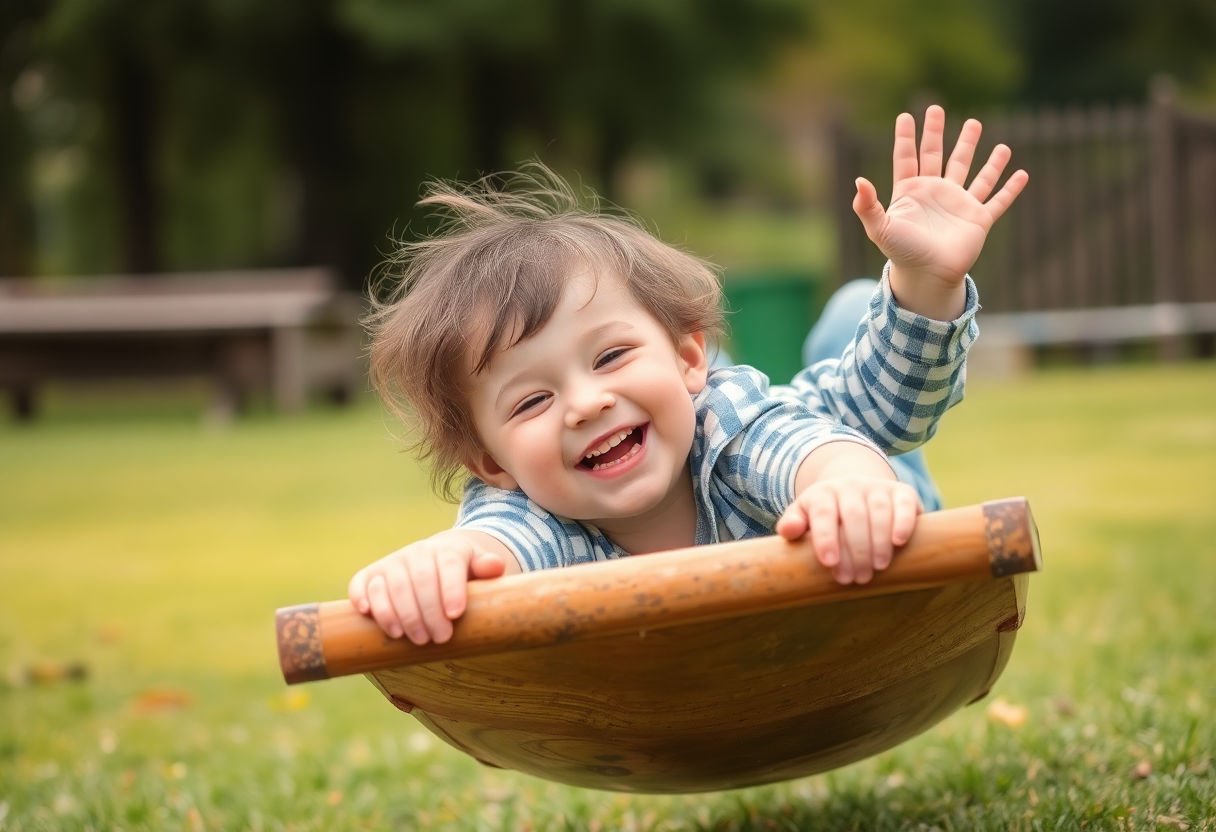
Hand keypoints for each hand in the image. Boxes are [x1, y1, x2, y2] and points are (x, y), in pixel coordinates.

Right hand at [348, 530, 511, 643]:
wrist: (438, 561)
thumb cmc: (463, 575)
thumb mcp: (479, 569)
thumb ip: (487, 568)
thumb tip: (495, 566)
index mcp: (447, 550)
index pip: (449, 565)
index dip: (451, 589)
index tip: (455, 615)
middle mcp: (417, 553)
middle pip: (419, 580)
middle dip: (428, 612)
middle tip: (439, 638)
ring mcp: (392, 563)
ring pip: (390, 585)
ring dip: (398, 613)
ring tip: (410, 638)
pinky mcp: (371, 574)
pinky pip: (361, 583)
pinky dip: (361, 597)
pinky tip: (367, 614)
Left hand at [775, 477, 920, 584]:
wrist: (855, 491)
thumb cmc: (826, 515)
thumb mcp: (804, 516)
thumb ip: (793, 524)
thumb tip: (788, 530)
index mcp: (823, 493)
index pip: (823, 513)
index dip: (826, 537)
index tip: (829, 563)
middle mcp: (850, 485)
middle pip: (854, 515)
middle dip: (856, 549)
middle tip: (857, 578)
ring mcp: (877, 487)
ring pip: (879, 511)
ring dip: (879, 541)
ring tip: (877, 568)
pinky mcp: (902, 491)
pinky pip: (904, 504)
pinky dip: (903, 522)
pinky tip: (899, 542)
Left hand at [853, 105, 1028, 317]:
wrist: (927, 276)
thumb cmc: (902, 253)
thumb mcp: (879, 229)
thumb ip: (867, 206)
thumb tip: (859, 181)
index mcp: (911, 192)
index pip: (907, 158)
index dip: (906, 138)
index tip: (905, 116)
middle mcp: (935, 193)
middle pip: (937, 155)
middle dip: (937, 133)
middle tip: (937, 109)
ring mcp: (958, 204)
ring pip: (969, 170)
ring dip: (974, 149)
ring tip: (976, 125)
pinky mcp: (978, 219)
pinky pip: (997, 200)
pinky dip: (1010, 188)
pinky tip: (1022, 173)